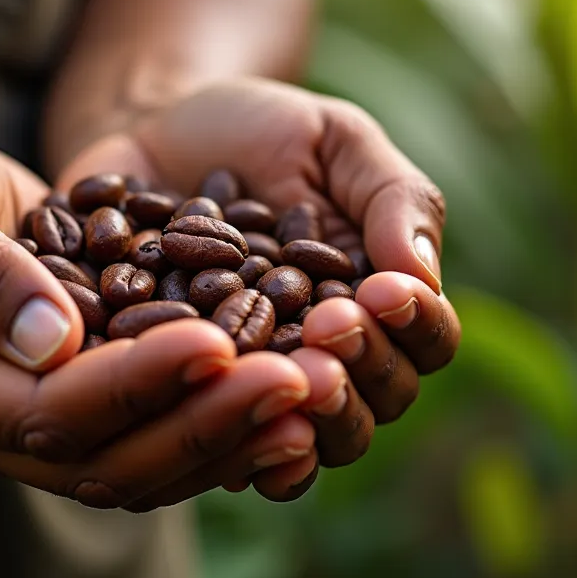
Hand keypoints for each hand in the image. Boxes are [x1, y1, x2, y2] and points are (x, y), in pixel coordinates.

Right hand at [0, 96, 316, 508]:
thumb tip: (55, 342)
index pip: (42, 412)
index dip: (134, 387)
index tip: (218, 341)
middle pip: (102, 460)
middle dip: (203, 423)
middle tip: (299, 380)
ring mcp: (21, 415)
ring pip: (135, 464)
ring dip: (226, 435)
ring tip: (315, 395)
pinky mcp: (65, 395)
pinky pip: (145, 433)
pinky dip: (214, 418)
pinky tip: (287, 391)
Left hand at [56, 78, 461, 499]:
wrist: (150, 134)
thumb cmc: (258, 134)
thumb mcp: (336, 140)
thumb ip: (393, 197)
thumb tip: (421, 276)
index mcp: (377, 303)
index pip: (425, 341)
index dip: (414, 325)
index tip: (382, 289)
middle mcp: (325, 358)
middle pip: (373, 406)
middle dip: (360, 371)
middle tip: (327, 329)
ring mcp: (255, 384)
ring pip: (301, 438)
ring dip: (303, 415)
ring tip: (284, 369)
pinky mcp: (184, 393)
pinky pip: (213, 444)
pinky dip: (223, 440)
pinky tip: (212, 414)